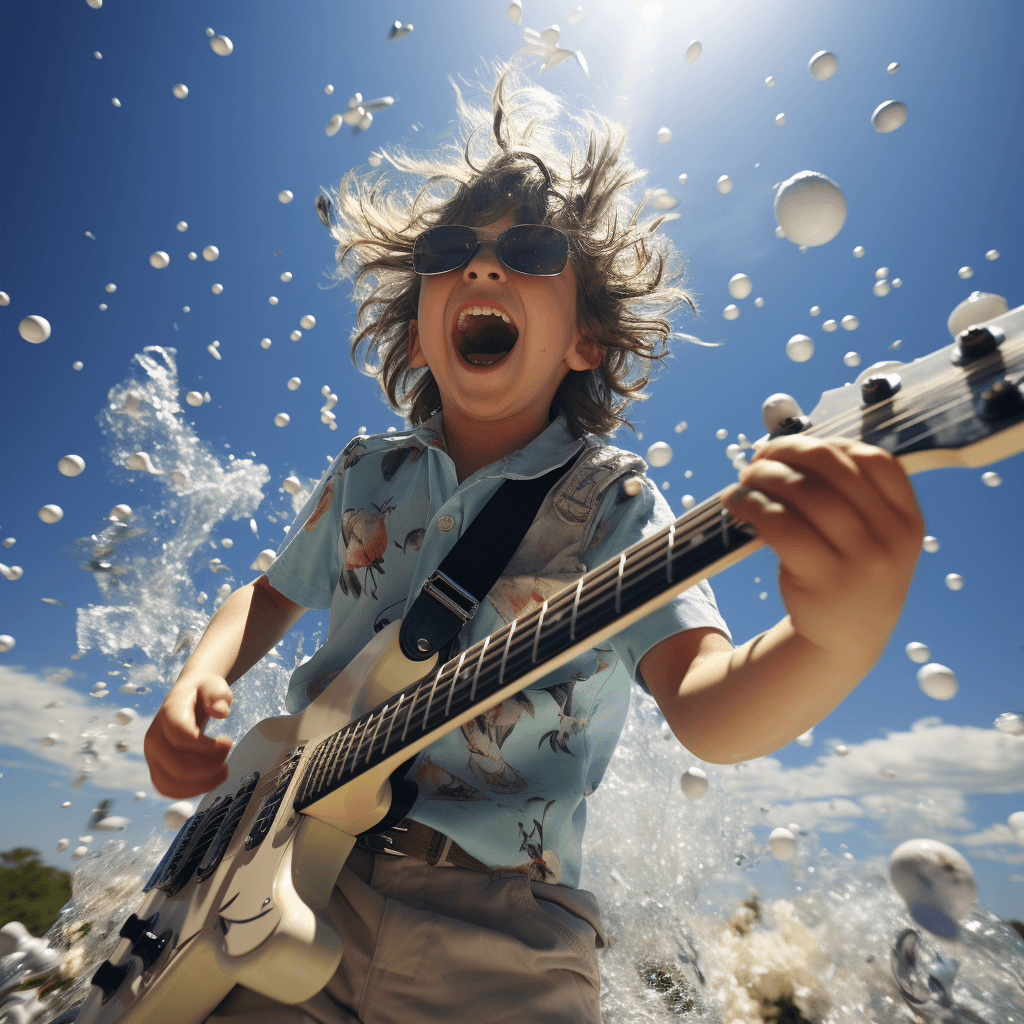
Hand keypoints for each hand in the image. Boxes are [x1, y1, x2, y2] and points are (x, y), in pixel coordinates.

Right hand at [144, 675, 233, 798]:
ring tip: (222, 771)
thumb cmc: (202, 693)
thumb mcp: (214, 685)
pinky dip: (191, 791)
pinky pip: (168, 789)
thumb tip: (220, 711)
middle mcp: (154, 737)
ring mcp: (152, 756)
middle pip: (178, 766)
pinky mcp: (157, 768)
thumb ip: (218, 694)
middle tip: (227, 755)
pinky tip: (210, 779)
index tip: (229, 741)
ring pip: (170, 783)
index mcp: (168, 715)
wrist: (187, 698)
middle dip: (210, 767)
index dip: (209, 746)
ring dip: (202, 783)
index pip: (182, 738)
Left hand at [721, 435, 925, 667]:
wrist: (845, 639)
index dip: (828, 443)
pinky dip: (751, 504)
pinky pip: (780, 523)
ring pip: (803, 492)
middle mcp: (891, 536)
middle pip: (831, 467)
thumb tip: (787, 448)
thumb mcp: (871, 536)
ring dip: (763, 476)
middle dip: (787, 453)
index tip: (794, 450)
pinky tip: (736, 503)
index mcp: (907, 518)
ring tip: (743, 481)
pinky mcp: (823, 577)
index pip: (873, 459)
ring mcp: (861, 558)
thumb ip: (849, 495)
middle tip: (758, 460)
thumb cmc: (849, 573)